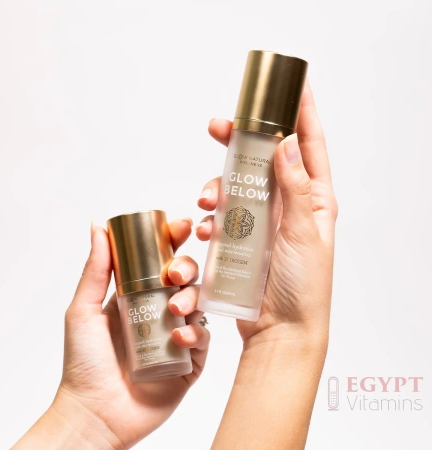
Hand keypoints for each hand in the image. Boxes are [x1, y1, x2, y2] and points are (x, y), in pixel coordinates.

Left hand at [14, 218, 208, 449]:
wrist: (95, 413)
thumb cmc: (84, 363)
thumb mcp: (83, 310)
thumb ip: (96, 269)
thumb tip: (98, 226)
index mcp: (139, 297)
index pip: (162, 262)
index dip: (174, 242)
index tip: (181, 226)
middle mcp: (161, 312)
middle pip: (186, 280)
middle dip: (187, 269)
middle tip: (175, 274)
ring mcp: (177, 336)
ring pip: (199, 306)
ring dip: (192, 301)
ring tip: (175, 310)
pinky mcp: (189, 362)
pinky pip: (203, 341)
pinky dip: (196, 335)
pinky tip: (181, 338)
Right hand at [197, 80, 337, 350]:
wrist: (282, 329)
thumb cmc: (305, 287)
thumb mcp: (305, 234)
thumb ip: (296, 188)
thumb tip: (288, 143)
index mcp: (313, 199)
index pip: (309, 146)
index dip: (301, 113)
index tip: (293, 85)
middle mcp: (286, 205)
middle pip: (262, 159)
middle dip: (240, 139)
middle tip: (218, 126)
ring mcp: (261, 222)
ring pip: (235, 186)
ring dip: (217, 185)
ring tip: (207, 200)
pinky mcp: (240, 240)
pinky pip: (221, 218)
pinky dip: (210, 218)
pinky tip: (205, 230)